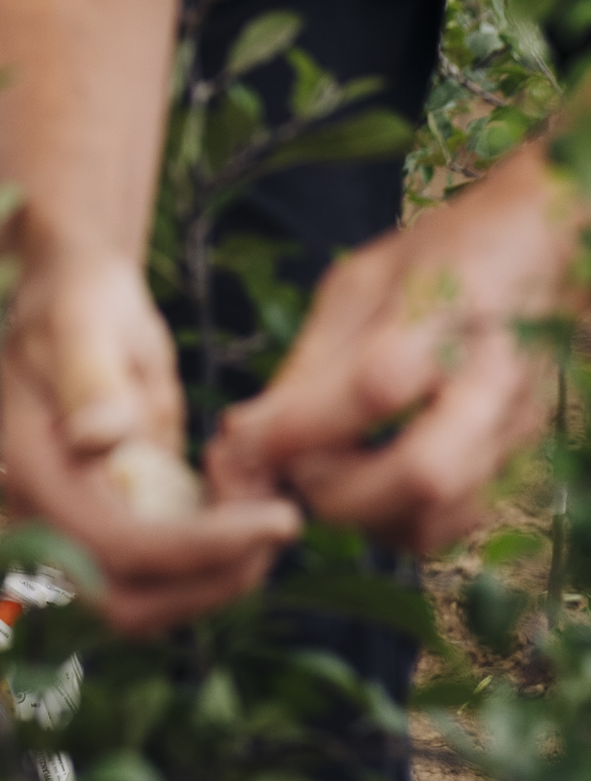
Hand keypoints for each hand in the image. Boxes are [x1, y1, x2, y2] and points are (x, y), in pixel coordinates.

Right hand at [0, 246, 301, 631]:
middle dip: (212, 584)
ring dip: (219, 578)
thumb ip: (89, 378)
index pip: (118, 545)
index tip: (279, 518)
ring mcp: (71, 534)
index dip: (200, 548)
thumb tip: (100, 440)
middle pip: (127, 606)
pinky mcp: (108, 534)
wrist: (73, 301)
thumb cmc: (81, 302)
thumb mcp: (85, 320)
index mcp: (30, 470)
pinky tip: (248, 505)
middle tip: (280, 528)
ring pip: (149, 604)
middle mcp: (41, 518)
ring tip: (272, 510)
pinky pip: (162, 579)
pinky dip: (213, 561)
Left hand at [208, 147, 587, 553]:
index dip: (300, 426)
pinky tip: (367, 484)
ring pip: (439, 516)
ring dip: (362, 515)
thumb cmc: (438, 259)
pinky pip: (453, 524)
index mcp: (450, 308)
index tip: (242, 440)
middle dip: (334, 490)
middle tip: (285, 469)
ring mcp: (517, 428)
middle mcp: (496, 378)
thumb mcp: (361, 281)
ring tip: (322, 474)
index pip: (376, 386)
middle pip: (423, 473)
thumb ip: (312, 361)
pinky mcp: (521, 461)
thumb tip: (249, 436)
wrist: (538, 256)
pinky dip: (398, 522)